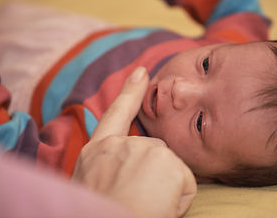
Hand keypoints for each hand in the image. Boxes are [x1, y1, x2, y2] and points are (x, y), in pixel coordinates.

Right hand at [72, 67, 196, 217]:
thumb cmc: (101, 212)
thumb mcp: (92, 182)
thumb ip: (110, 162)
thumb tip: (128, 164)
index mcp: (99, 150)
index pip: (117, 113)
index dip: (130, 92)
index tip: (141, 72)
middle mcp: (122, 145)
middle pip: (153, 150)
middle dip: (153, 173)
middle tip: (135, 198)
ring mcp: (147, 150)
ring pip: (170, 168)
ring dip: (164, 188)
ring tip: (144, 206)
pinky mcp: (170, 163)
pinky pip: (185, 183)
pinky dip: (177, 200)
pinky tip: (159, 207)